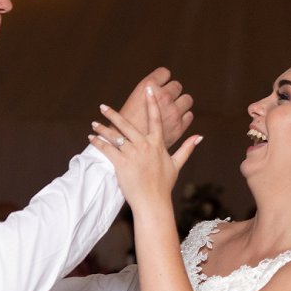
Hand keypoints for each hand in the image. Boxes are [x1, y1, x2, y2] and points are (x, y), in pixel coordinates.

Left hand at [90, 86, 200, 210]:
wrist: (153, 202)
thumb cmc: (164, 184)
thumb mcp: (177, 164)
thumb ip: (186, 148)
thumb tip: (199, 136)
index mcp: (158, 144)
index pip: (156, 118)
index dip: (152, 102)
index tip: (148, 88)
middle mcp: (145, 146)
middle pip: (128, 125)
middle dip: (114, 114)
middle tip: (103, 106)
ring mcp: (133, 154)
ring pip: (115, 136)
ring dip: (102, 128)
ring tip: (93, 123)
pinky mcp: (122, 164)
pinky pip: (107, 150)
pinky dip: (98, 143)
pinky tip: (91, 138)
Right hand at [117, 68, 193, 147]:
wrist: (125, 147)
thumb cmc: (125, 124)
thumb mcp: (133, 100)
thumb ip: (150, 93)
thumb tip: (159, 89)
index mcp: (149, 86)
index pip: (164, 73)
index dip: (162, 79)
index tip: (158, 86)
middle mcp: (163, 96)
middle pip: (177, 86)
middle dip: (172, 92)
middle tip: (164, 100)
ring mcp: (173, 111)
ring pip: (187, 99)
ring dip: (181, 103)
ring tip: (172, 110)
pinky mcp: (178, 126)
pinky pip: (189, 115)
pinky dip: (183, 117)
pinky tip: (174, 121)